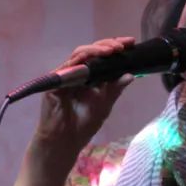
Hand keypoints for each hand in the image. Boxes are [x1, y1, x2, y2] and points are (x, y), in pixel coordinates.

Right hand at [32, 37, 135, 156]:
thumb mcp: (104, 105)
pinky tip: (94, 61)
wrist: (64, 142)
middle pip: (90, 51)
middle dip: (107, 44)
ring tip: (112, 50)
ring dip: (96, 50)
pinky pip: (68, 67)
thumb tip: (131, 75)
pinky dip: (81, 62)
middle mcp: (75, 73)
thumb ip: (115, 90)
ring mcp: (64, 75)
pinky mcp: (54, 81)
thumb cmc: (82, 126)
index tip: (131, 43)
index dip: (114, 48)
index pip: (101, 57)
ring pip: (79, 54)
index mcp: (88, 77)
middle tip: (123, 45)